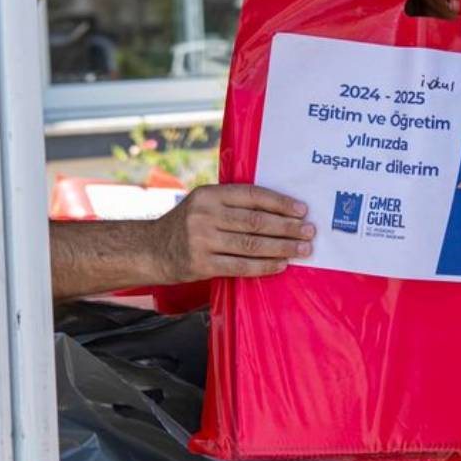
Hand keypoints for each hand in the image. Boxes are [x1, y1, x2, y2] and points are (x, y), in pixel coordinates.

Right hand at [153, 184, 314, 282]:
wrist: (151, 250)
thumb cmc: (187, 224)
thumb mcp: (204, 203)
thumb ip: (233, 203)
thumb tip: (279, 211)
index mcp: (210, 194)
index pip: (252, 195)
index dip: (280, 203)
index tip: (302, 210)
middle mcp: (205, 215)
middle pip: (256, 221)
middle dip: (287, 227)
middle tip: (309, 231)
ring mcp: (202, 240)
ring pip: (252, 244)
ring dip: (282, 247)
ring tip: (302, 249)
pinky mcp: (201, 264)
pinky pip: (240, 266)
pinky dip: (264, 266)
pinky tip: (281, 264)